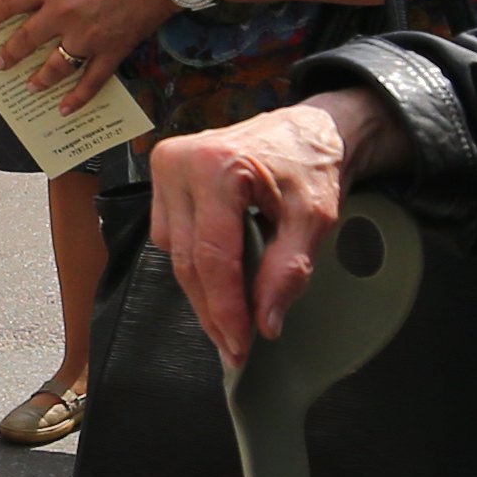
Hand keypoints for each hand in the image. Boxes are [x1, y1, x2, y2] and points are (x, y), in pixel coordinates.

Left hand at [0, 0, 165, 112]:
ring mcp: (88, 36)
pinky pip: (91, 81)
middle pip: (26, 39)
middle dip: (10, 53)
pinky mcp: (114, 50)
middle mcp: (63, 13)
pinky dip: (78, 98)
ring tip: (31, 86)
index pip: (9, 2)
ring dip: (40, 79)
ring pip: (55, 66)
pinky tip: (66, 108)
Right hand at [149, 94, 388, 366]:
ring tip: (232, 319)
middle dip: (212, 309)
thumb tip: (265, 323)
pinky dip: (196, 264)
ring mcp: (165, 167)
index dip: (225, 308)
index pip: (213, 256)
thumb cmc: (310, 165)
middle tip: (235, 347)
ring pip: (175, 253)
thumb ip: (288, 271)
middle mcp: (179, 162)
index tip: (240, 345)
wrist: (306, 129)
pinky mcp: (163, 176)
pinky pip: (171, 237)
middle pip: (188, 260)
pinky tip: (220, 280)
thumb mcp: (314, 219)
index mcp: (217, 165)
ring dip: (202, 291)